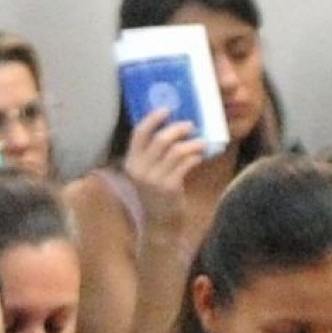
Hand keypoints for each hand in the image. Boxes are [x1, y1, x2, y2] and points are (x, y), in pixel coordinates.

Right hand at [122, 109, 205, 230]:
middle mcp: (139, 170)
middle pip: (160, 139)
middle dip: (178, 129)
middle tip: (190, 125)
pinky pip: (186, 164)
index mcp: (131, 162)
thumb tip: (173, 125)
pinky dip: (195, 157)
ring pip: (176, 151)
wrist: (159, 223)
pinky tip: (199, 157)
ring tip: (200, 142)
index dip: (153, 118)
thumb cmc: (157, 193)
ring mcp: (154, 179)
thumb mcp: (147, 172)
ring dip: (192, 143)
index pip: (139, 133)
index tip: (167, 109)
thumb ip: (153, 153)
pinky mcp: (169, 187)